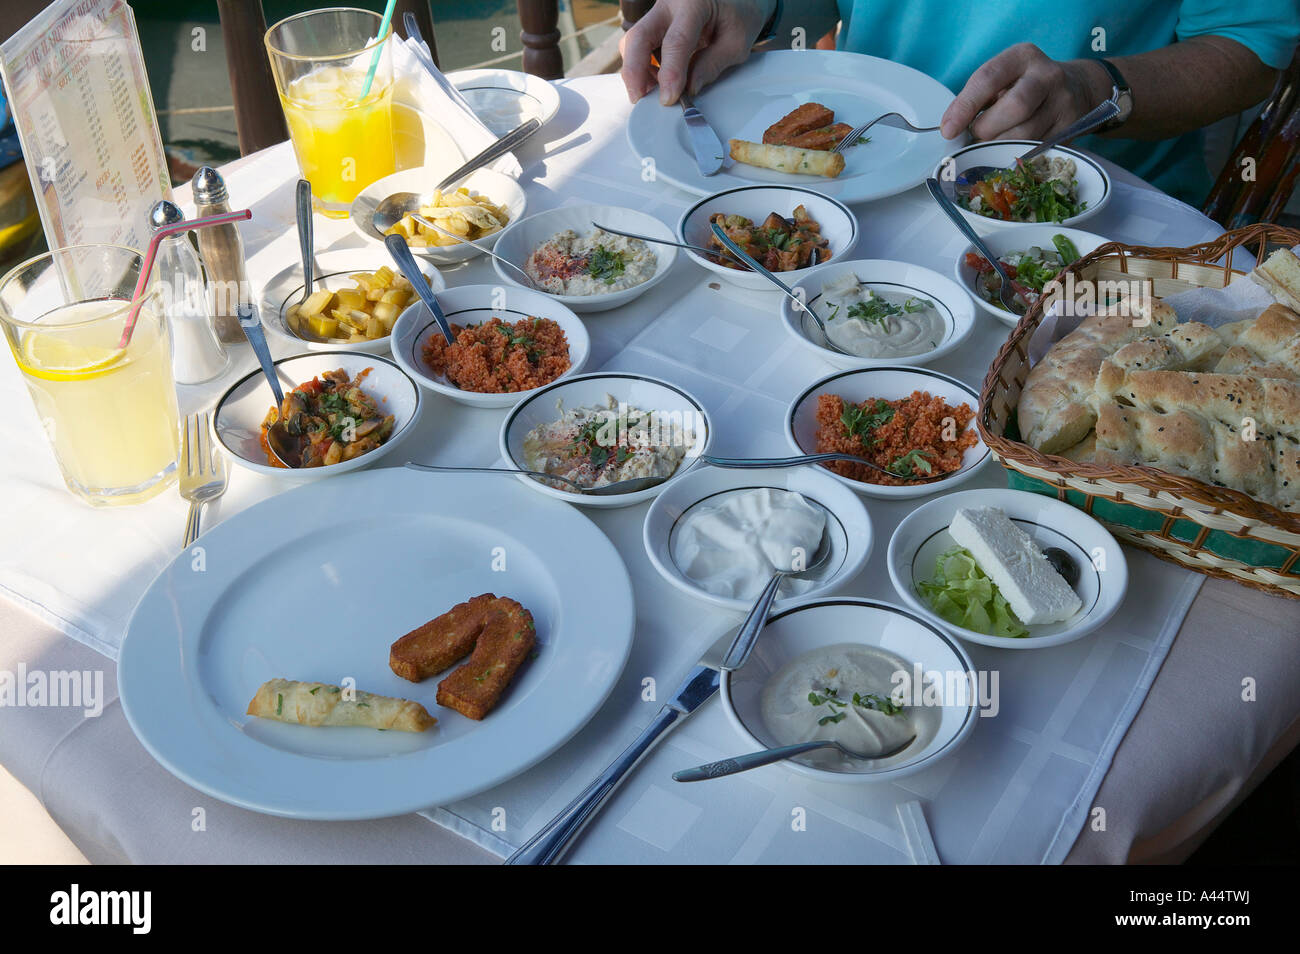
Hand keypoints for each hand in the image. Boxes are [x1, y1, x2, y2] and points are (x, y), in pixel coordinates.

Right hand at [620, 0, 774, 105]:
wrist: (734, 0)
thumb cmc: (738, 15)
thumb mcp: (736, 42)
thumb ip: (713, 65)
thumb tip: (689, 89)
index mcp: (693, 3)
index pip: (676, 41)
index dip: (670, 73)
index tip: (668, 98)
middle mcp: (669, 3)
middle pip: (638, 37)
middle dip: (635, 72)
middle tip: (640, 99)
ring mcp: (657, 12)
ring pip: (632, 42)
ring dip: (637, 72)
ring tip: (653, 92)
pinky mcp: (653, 24)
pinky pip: (638, 46)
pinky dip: (642, 67)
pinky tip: (655, 82)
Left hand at [940, 43, 1110, 141]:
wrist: (1076, 88)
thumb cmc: (1024, 86)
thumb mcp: (1001, 80)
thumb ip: (976, 99)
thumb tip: (951, 128)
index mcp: (1022, 57)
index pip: (988, 78)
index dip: (965, 107)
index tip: (949, 130)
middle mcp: (1047, 75)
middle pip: (1014, 107)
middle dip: (987, 129)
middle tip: (977, 135)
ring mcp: (1063, 101)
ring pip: (1025, 134)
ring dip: (1000, 145)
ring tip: (993, 142)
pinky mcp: (1071, 127)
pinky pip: (1037, 148)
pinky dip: (1017, 153)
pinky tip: (1010, 148)